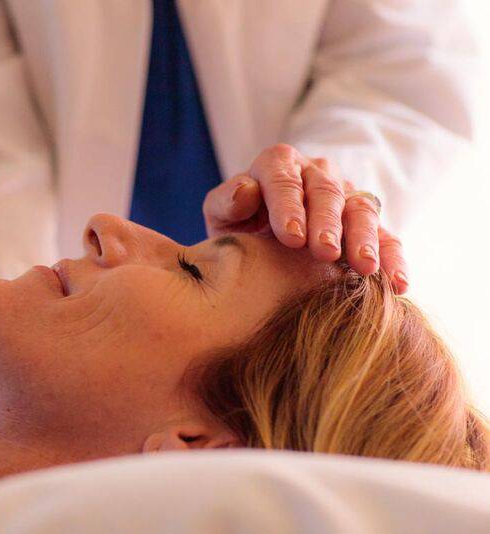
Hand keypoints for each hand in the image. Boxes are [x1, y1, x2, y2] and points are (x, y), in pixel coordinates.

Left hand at [202, 144, 407, 293]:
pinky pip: (387, 237)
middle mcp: (316, 172)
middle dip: (327, 222)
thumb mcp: (221, 214)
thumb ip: (227, 202)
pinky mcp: (365, 224)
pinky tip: (398, 283)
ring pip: (361, 210)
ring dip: (364, 239)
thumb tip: (247, 190)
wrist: (256, 240)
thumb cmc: (236, 225)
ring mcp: (345, 196)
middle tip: (324, 251)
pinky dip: (393, 259)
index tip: (291, 236)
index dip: (288, 206)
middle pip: (327, 192)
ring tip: (364, 267)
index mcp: (278, 164)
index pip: (284, 179)